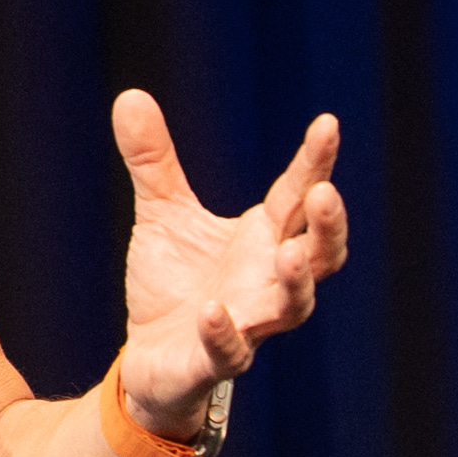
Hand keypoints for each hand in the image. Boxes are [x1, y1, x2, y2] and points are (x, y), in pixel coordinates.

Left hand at [111, 92, 349, 431]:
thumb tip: (130, 95)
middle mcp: (268, 280)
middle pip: (320, 254)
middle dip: (327, 226)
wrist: (150, 358)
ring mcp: (250, 323)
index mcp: (264, 239)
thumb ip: (154, 162)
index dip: (316, 163)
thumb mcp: (163, 214)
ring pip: (293, 306)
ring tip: (289, 254)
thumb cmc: (175, 284)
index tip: (327, 125)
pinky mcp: (215, 361)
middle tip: (325, 194)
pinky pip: (230, 351)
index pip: (298, 197)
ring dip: (296, 281)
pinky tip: (213, 309)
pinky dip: (225, 331)